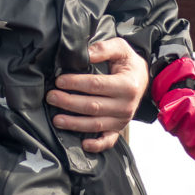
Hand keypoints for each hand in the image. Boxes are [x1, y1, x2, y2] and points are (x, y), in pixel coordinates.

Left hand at [48, 37, 147, 152]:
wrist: (143, 79)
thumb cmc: (128, 63)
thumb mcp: (121, 48)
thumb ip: (103, 49)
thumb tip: (85, 53)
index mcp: (127, 85)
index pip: (96, 85)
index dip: (76, 83)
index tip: (59, 81)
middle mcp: (126, 105)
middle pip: (92, 106)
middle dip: (69, 102)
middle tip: (51, 97)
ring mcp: (122, 120)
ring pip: (95, 124)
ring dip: (74, 123)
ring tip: (56, 119)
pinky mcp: (118, 129)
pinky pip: (108, 141)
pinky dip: (96, 145)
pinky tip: (83, 145)